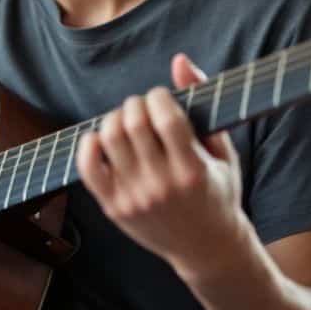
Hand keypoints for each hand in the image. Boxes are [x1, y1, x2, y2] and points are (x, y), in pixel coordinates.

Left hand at [76, 53, 246, 279]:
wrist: (206, 249)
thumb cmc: (218, 193)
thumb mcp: (222, 151)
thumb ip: (203, 104)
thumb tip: (180, 61)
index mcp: (193, 171)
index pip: (166, 118)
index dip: (159, 97)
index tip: (162, 98)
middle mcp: (161, 186)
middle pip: (133, 124)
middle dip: (135, 104)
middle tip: (142, 108)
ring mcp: (134, 199)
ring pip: (109, 139)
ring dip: (115, 119)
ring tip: (127, 122)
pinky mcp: (114, 208)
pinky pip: (88, 168)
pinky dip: (89, 145)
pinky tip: (102, 139)